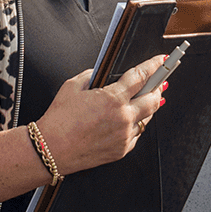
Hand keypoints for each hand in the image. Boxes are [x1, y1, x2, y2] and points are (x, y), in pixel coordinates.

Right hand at [36, 54, 166, 173]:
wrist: (49, 151)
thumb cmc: (58, 121)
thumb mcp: (72, 86)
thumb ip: (91, 76)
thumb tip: (99, 74)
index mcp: (113, 98)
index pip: (142, 76)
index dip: (154, 66)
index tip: (161, 60)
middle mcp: (123, 117)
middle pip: (153, 99)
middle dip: (159, 87)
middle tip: (161, 81)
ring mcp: (123, 136)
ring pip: (147, 118)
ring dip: (149, 106)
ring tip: (148, 98)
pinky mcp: (120, 150)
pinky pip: (136, 134)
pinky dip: (137, 124)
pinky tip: (132, 119)